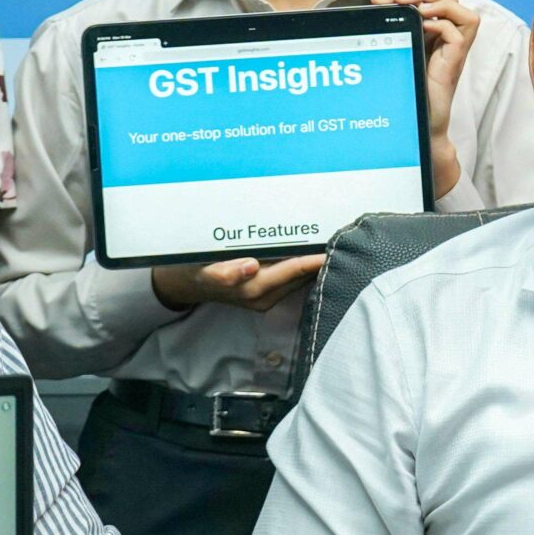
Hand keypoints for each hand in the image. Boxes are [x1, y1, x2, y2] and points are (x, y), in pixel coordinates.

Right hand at [152, 253, 325, 313]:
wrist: (187, 283)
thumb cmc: (197, 270)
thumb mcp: (204, 269)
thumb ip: (225, 272)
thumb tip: (250, 267)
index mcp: (253, 289)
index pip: (295, 271)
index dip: (316, 259)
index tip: (336, 246)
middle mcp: (264, 297)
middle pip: (303, 276)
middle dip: (322, 259)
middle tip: (346, 236)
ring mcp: (266, 297)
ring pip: (300, 279)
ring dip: (315, 263)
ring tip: (336, 240)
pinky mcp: (266, 294)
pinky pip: (292, 279)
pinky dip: (304, 267)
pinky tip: (313, 252)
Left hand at [373, 0, 477, 198]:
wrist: (415, 128)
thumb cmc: (404, 96)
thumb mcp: (393, 57)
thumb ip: (389, 34)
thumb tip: (371, 9)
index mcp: (431, 37)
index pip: (429, 0)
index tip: (377, 0)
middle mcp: (445, 42)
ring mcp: (452, 53)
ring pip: (464, 11)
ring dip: (437, 1)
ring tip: (413, 7)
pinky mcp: (455, 64)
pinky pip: (460, 32)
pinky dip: (441, 23)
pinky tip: (420, 27)